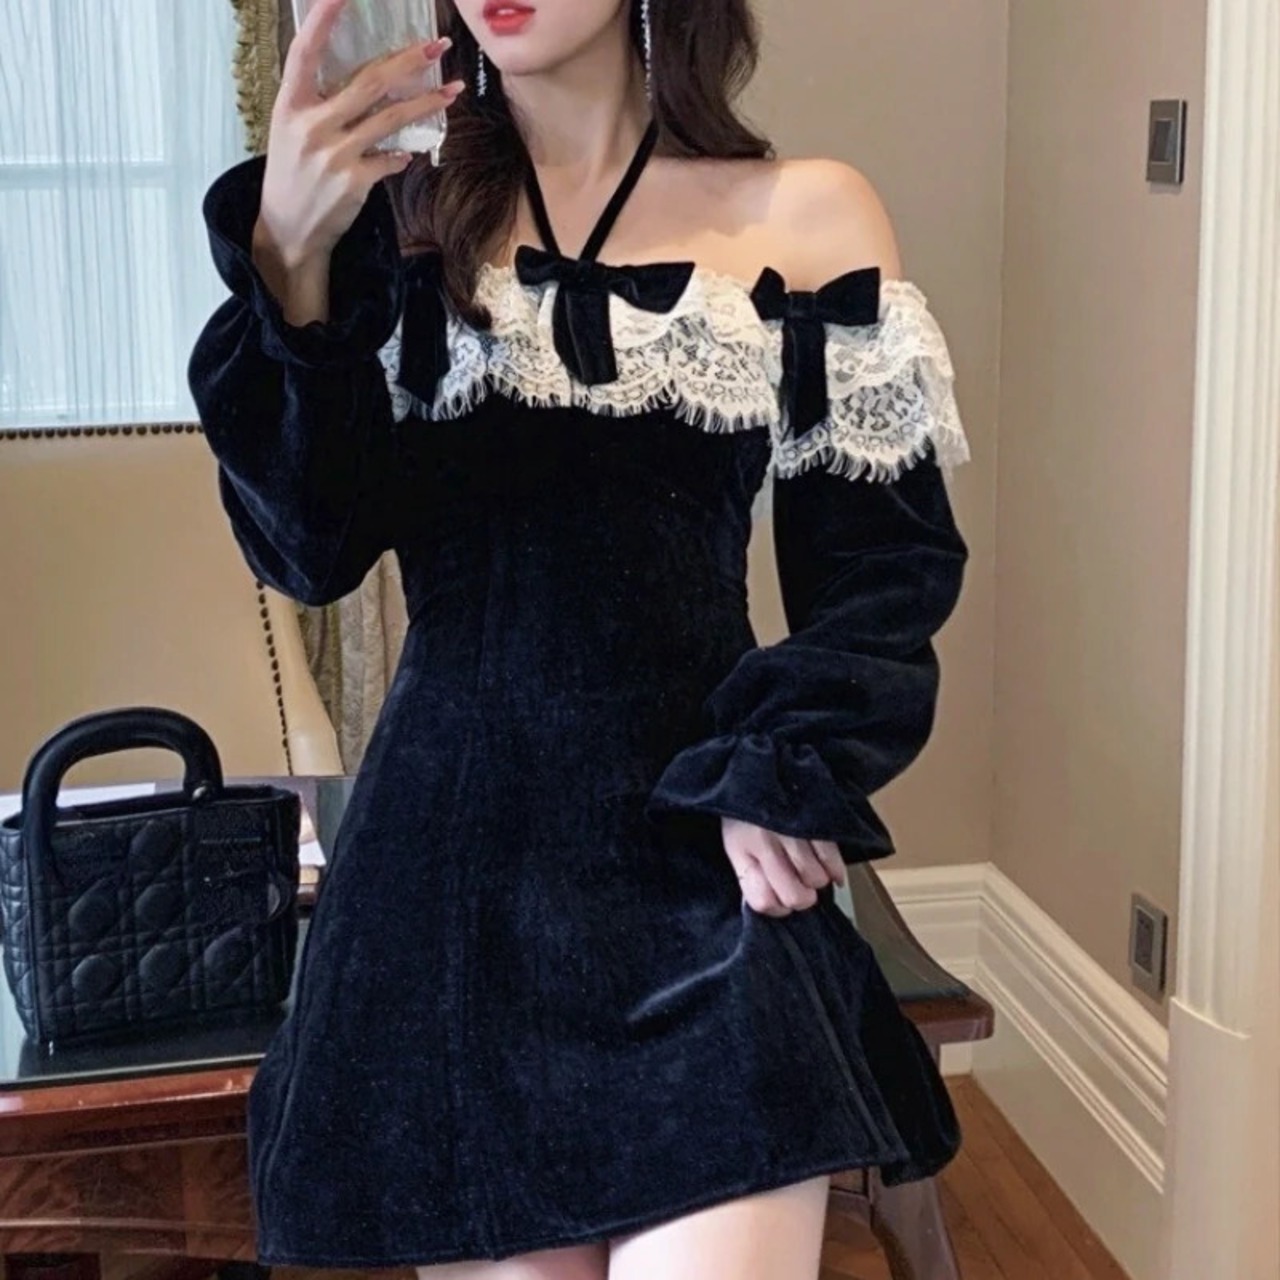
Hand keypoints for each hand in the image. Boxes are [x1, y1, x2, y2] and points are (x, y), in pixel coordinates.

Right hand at [256, 0, 463, 271]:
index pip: (306, 50)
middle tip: (436, 46)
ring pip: (391, 118)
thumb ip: (321, 102)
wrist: (289, 228)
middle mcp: (311, 124)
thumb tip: (368, 81)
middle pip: (369, 82)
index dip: (323, 17)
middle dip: (409, 61)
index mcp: (290, 104)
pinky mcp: (354, 182)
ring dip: (426, 103)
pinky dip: (403, 154)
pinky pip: (391, 159)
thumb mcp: (292, 129)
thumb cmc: (292, 172)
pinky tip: (409, 152)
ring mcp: (334, 154)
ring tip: (452, 91)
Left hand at [721, 817, 846, 916]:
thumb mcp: (733, 843)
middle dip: (801, 898)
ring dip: (817, 880)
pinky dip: (836, 871)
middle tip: (799, 886)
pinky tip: (831, 871)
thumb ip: (748, 875)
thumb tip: (771, 904)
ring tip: (810, 868)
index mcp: (742, 850)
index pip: (764, 902)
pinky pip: (833, 860)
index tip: (779, 898)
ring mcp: (794, 831)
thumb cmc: (745, 811)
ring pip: (817, 880)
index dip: (775, 907)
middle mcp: (768, 843)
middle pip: (796, 897)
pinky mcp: (816, 820)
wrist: (757, 766)